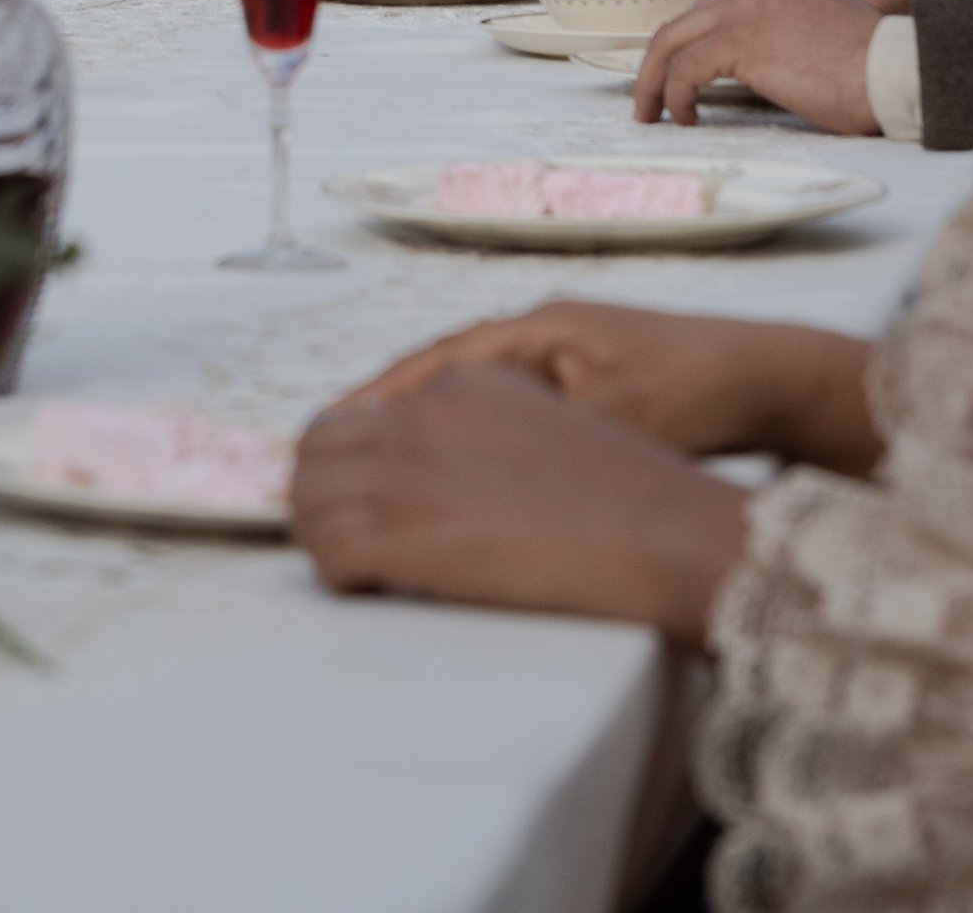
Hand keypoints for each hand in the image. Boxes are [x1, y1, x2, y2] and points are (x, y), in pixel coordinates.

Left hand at [291, 366, 747, 639]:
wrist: (664, 535)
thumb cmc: (633, 504)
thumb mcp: (552, 432)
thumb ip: (491, 438)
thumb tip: (452, 484)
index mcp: (463, 382)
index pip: (360, 413)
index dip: (346, 462)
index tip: (346, 495)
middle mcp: (425, 414)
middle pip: (318, 447)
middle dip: (320, 494)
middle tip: (339, 537)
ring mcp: (408, 468)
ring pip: (309, 497)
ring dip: (323, 536)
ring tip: (357, 570)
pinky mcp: (401, 529)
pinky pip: (328, 551)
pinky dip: (338, 575)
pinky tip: (372, 589)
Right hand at [327, 302, 883, 475]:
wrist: (766, 377)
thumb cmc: (697, 391)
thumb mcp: (615, 418)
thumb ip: (542, 432)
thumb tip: (470, 454)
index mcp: (538, 331)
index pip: (437, 360)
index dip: (381, 396)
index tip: (335, 427)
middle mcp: (538, 332)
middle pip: (439, 369)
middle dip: (384, 407)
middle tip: (331, 446)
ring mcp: (556, 352)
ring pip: (466, 384)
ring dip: (418, 415)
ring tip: (369, 455)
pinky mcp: (577, 378)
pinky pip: (498, 399)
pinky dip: (461, 423)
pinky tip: (447, 458)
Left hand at [635, 0, 891, 132]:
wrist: (893, 70)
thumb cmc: (872, 68)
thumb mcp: (821, 35)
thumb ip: (783, 35)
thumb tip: (753, 69)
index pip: (715, 8)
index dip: (689, 42)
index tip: (678, 74)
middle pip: (684, 22)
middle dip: (657, 62)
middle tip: (648, 96)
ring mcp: (746, 9)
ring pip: (672, 42)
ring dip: (654, 82)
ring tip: (652, 114)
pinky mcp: (741, 42)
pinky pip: (686, 70)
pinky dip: (675, 96)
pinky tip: (685, 117)